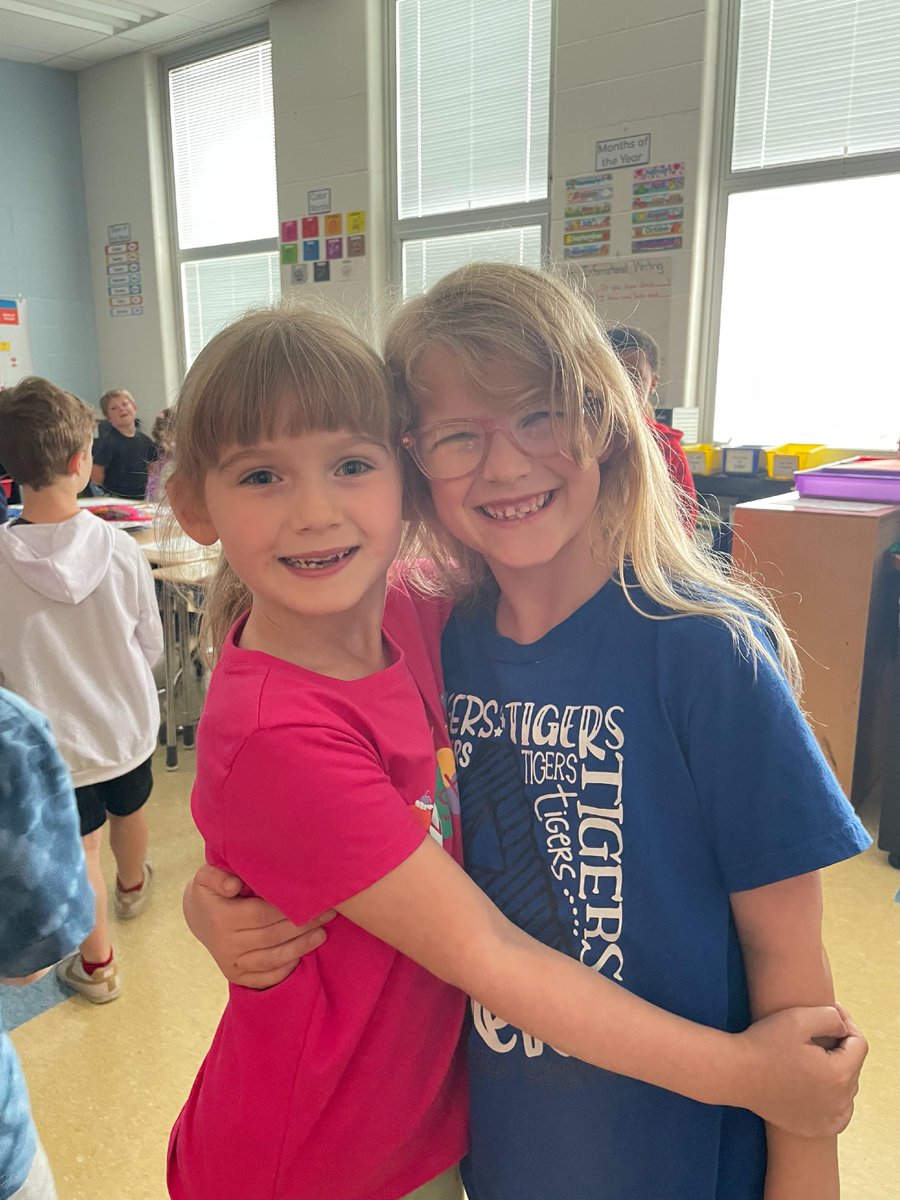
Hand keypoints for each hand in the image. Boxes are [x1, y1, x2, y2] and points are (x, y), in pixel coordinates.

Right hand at [182, 863, 334, 988]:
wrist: (197, 915)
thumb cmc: (211, 890)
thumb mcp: (206, 875)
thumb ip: (217, 876)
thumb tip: (233, 885)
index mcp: (221, 918)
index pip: (262, 914)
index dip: (289, 908)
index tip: (313, 898)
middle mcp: (226, 945)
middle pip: (272, 936)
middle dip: (302, 926)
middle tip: (328, 913)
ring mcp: (231, 963)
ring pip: (271, 959)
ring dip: (300, 948)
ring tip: (322, 934)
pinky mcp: (236, 976)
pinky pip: (264, 978)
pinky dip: (284, 970)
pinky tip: (303, 957)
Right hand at [738, 1003, 865, 1136]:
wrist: (736, 1075)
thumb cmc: (764, 1044)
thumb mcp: (798, 1018)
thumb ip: (830, 1017)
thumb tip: (842, 1026)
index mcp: (839, 1075)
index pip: (859, 1044)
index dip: (846, 1023)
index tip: (828, 1011)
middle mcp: (840, 1102)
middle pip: (853, 1066)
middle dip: (840, 1046)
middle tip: (816, 1032)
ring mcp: (829, 1119)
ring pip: (847, 1089)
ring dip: (838, 1070)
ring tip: (814, 1055)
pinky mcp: (817, 1128)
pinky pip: (839, 1111)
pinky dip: (835, 1097)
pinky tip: (817, 1083)